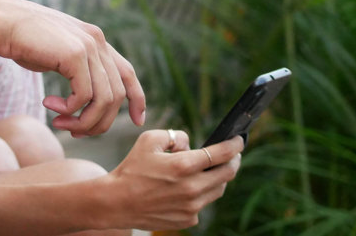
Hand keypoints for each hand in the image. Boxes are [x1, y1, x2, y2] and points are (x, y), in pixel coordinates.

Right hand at [0, 0, 145, 135]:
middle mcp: (97, 41)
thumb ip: (75, 69)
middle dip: (98, 121)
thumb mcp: (57, 54)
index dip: (137, 98)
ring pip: (103, 99)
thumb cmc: (21, 41)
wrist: (0, 23)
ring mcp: (88, 46)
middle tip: (73, 131)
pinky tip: (48, 105)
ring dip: (83, 120)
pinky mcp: (75, 55)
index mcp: (95, 40)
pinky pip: (84, 96)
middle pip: (116, 94)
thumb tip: (85, 98)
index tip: (137, 120)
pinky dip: (69, 109)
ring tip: (59, 123)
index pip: (127, 72)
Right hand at [103, 130, 242, 230]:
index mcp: (183, 166)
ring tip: (206, 170)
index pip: (221, 154)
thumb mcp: (148, 140)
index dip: (234, 145)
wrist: (117, 202)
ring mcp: (192, 207)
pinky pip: (203, 204)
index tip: (238, 140)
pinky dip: (200, 194)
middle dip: (233, 161)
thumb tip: (190, 143)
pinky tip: (185, 188)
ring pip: (218, 190)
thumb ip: (175, 136)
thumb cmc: (131, 169)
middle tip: (231, 155)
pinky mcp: (188, 219)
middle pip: (227, 174)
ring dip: (217, 178)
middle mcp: (192, 188)